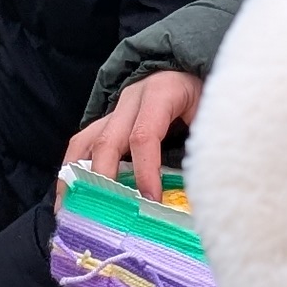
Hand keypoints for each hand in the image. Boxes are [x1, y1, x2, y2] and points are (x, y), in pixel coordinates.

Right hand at [62, 71, 203, 202]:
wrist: (196, 70)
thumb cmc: (208, 94)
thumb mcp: (214, 113)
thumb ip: (207, 145)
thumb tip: (201, 190)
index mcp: (160, 92)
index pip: (144, 135)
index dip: (145, 171)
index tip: (152, 201)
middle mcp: (131, 100)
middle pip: (107, 141)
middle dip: (104, 181)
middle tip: (106, 215)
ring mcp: (115, 111)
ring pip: (85, 142)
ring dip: (76, 178)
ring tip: (72, 210)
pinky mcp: (109, 123)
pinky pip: (83, 146)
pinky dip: (75, 172)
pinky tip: (72, 198)